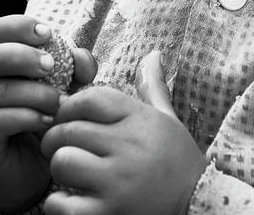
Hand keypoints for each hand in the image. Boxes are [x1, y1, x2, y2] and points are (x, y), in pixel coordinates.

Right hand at [0, 14, 96, 212]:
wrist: (36, 164)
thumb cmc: (48, 115)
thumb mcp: (67, 85)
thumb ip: (75, 67)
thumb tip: (80, 56)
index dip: (18, 27)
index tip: (48, 33)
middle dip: (21, 56)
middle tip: (50, 65)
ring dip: (31, 92)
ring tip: (58, 101)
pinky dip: (25, 116)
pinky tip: (46, 120)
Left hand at [42, 50, 206, 214]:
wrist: (197, 203)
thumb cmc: (177, 161)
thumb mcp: (168, 120)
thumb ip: (153, 88)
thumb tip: (154, 54)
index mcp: (140, 119)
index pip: (91, 99)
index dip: (69, 105)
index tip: (65, 117)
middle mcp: (128, 146)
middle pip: (70, 130)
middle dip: (56, 138)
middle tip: (59, 147)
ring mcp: (118, 182)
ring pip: (62, 162)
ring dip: (59, 169)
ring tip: (69, 174)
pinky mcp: (107, 214)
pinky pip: (60, 204)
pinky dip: (58, 204)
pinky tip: (71, 201)